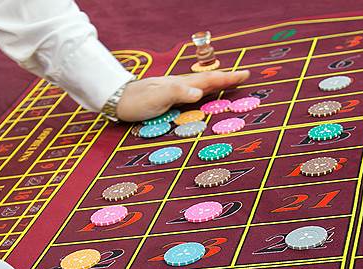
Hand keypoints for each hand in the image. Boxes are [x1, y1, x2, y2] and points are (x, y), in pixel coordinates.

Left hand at [115, 70, 250, 121]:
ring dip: (217, 84)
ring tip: (230, 82)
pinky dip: (205, 91)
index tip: (245, 74)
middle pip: (208, 80)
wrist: (117, 100)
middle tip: (244, 76)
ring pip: (202, 85)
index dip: (227, 78)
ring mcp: (175, 91)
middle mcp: (181, 85)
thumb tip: (199, 93)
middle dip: (227, 78)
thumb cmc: (136, 100)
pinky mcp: (170, 98)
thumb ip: (177, 93)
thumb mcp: (157, 97)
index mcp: (182, 85)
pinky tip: (205, 93)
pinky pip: (194, 93)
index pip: (209, 80)